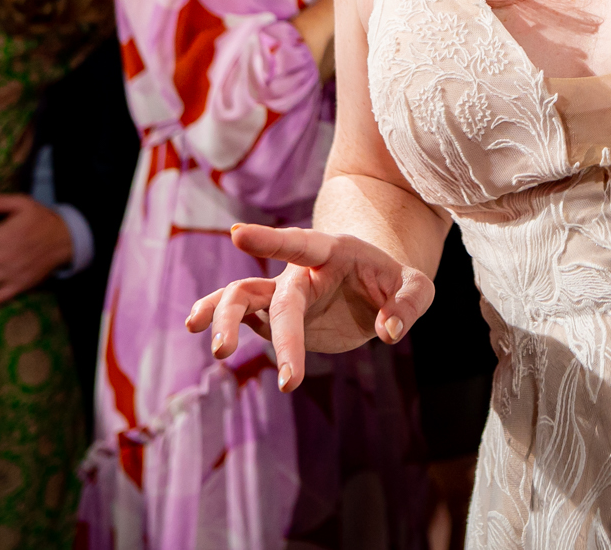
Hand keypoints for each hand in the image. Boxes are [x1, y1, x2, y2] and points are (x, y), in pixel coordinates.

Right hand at [187, 223, 433, 392]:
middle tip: (279, 376)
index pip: (300, 244)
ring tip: (219, 351)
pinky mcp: (272, 316)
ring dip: (223, 317)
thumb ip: (409, 304)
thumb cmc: (393, 281)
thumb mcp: (416, 287)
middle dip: (279, 333)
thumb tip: (388, 331)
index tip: (236, 235)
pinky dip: (215, 317)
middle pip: (277, 294)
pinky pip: (240, 314)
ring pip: (241, 295)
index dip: (269, 239)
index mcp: (332, 252)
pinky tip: (194, 326)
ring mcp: (283, 292)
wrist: (370, 285)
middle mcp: (301, 271)